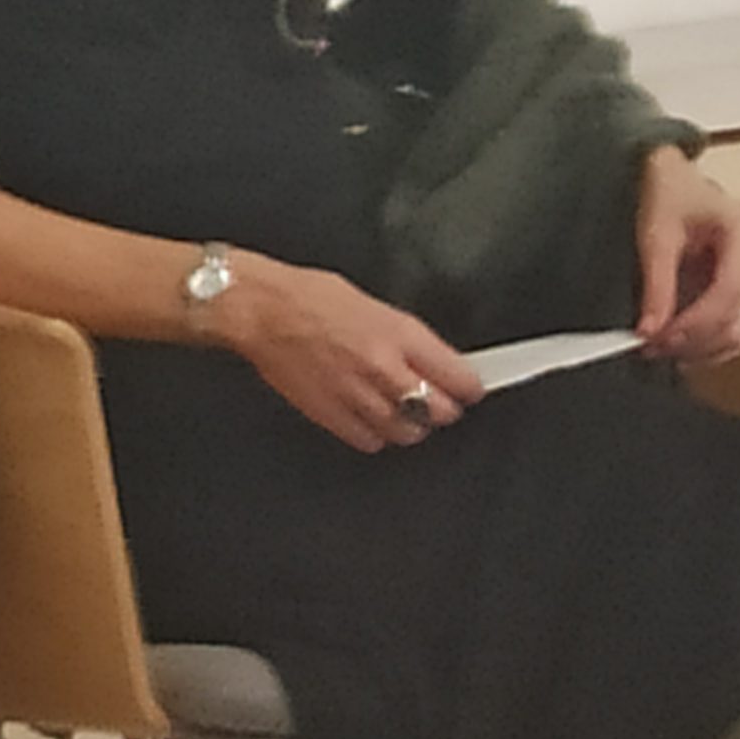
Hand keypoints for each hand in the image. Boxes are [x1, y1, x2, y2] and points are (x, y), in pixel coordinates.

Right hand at [207, 256, 482, 452]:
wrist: (265, 312)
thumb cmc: (312, 297)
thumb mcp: (376, 304)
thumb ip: (406, 338)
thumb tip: (432, 359)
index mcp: (399, 334)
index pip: (455, 375)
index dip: (471, 386)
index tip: (474, 388)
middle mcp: (383, 369)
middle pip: (437, 410)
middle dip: (448, 409)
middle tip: (447, 403)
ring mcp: (357, 396)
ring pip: (406, 432)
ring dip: (415, 426)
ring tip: (413, 415)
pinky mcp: (331, 415)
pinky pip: (369, 441)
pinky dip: (378, 436)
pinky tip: (376, 421)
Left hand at [634, 147, 739, 364]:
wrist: (676, 184)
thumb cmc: (672, 196)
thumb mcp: (658, 236)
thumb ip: (656, 286)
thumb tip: (651, 330)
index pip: (729, 291)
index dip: (695, 322)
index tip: (660, 338)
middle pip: (737, 316)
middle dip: (694, 339)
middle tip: (653, 346)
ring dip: (701, 347)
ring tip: (661, 346)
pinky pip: (736, 330)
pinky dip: (709, 345)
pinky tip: (680, 345)